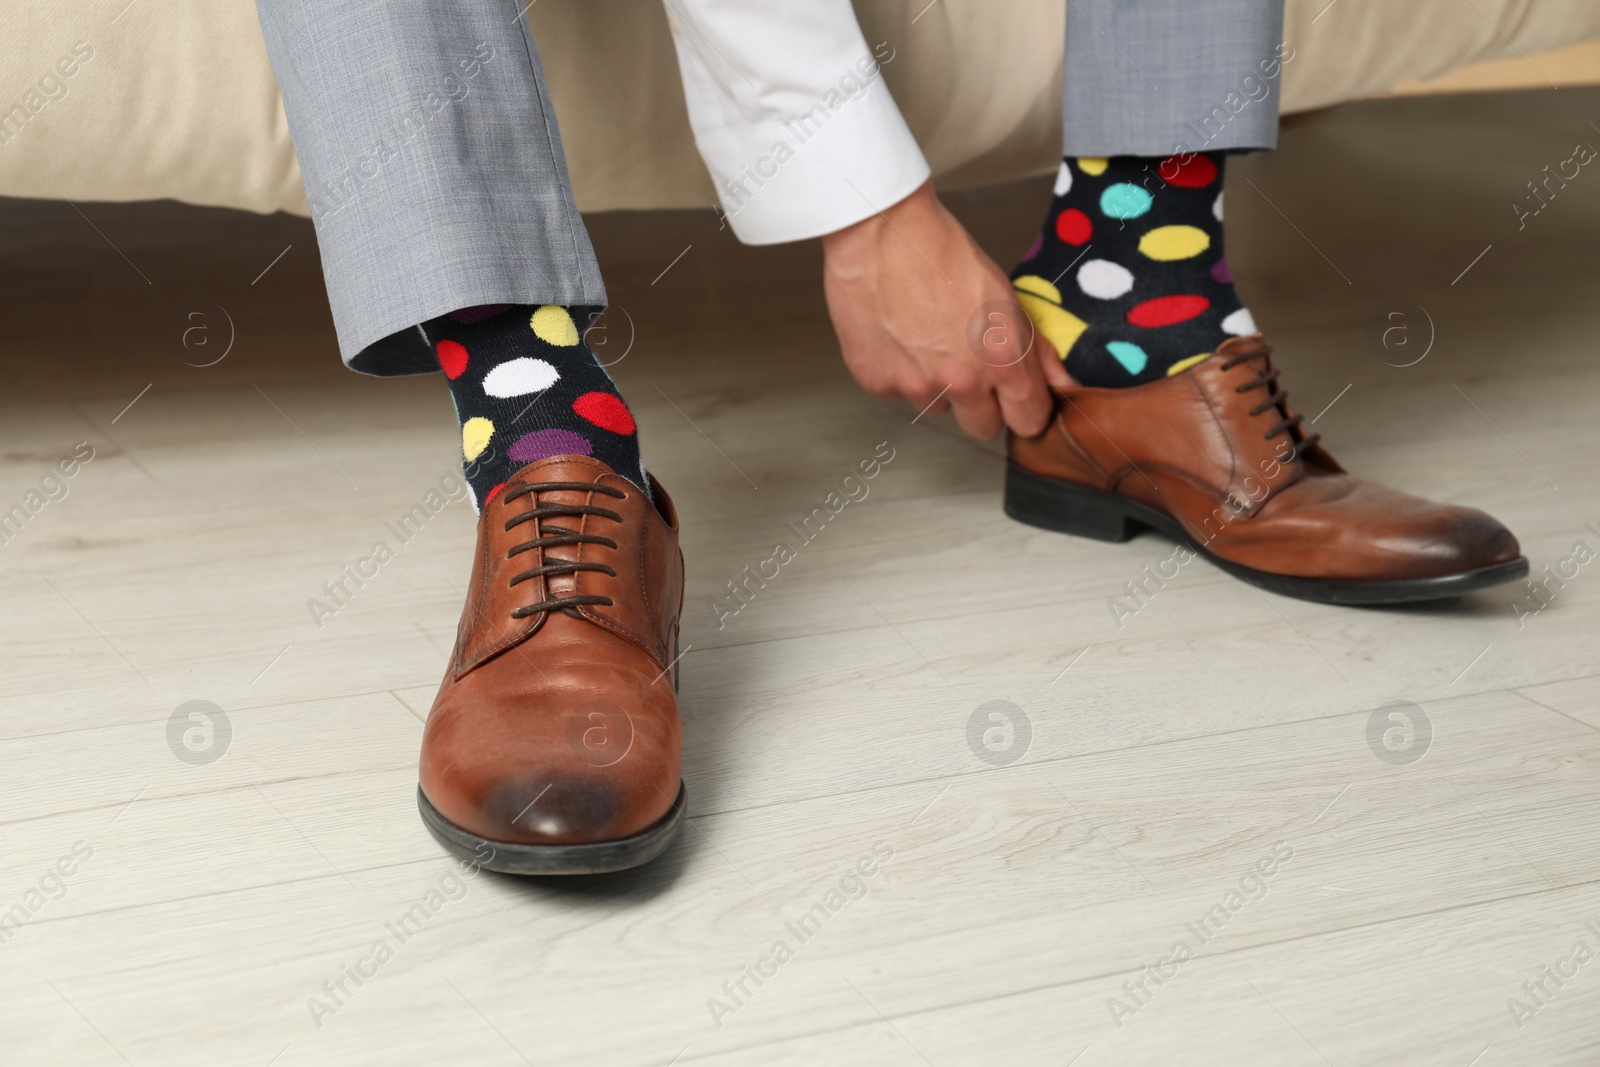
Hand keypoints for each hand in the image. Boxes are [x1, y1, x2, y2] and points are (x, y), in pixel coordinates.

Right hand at [821, 181, 1071, 438]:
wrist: (882, 234)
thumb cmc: (943, 254)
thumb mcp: (1005, 296)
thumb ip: (1035, 349)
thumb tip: (1060, 382)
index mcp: (1002, 361)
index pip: (1027, 421)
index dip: (1025, 409)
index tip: (1018, 399)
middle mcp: (960, 382)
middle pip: (982, 427)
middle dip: (981, 404)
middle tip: (968, 364)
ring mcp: (915, 386)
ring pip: (936, 407)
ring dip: (936, 385)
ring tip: (926, 338)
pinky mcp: (878, 383)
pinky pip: (898, 393)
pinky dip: (899, 372)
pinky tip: (898, 335)